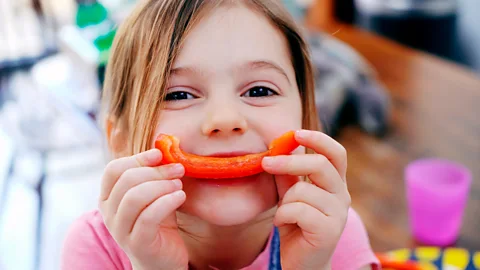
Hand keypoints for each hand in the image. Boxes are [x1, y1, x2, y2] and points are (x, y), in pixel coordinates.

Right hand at [98, 149, 188, 269]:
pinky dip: (167, 201)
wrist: (162, 261)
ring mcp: (120, 230)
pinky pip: (148, 216)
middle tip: (178, 169)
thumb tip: (165, 149)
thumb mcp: (154, 196)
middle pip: (127, 180)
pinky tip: (181, 197)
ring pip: (135, 197)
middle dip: (156, 171)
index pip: (113, 170)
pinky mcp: (137, 243)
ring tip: (179, 185)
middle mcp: (109, 214)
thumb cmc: (158, 224)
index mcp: (109, 198)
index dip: (137, 158)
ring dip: (161, 185)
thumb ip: (153, 176)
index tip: (160, 154)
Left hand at [262, 130, 350, 269]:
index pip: (336, 153)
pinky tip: (283, 225)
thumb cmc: (295, 226)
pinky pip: (297, 210)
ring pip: (303, 190)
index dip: (318, 139)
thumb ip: (287, 174)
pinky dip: (282, 216)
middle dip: (289, 162)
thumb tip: (277, 147)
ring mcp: (338, 214)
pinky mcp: (329, 230)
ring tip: (283, 215)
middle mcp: (342, 196)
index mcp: (335, 183)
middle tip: (265, 162)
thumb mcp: (289, 195)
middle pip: (320, 165)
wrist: (300, 262)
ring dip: (284, 201)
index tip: (295, 133)